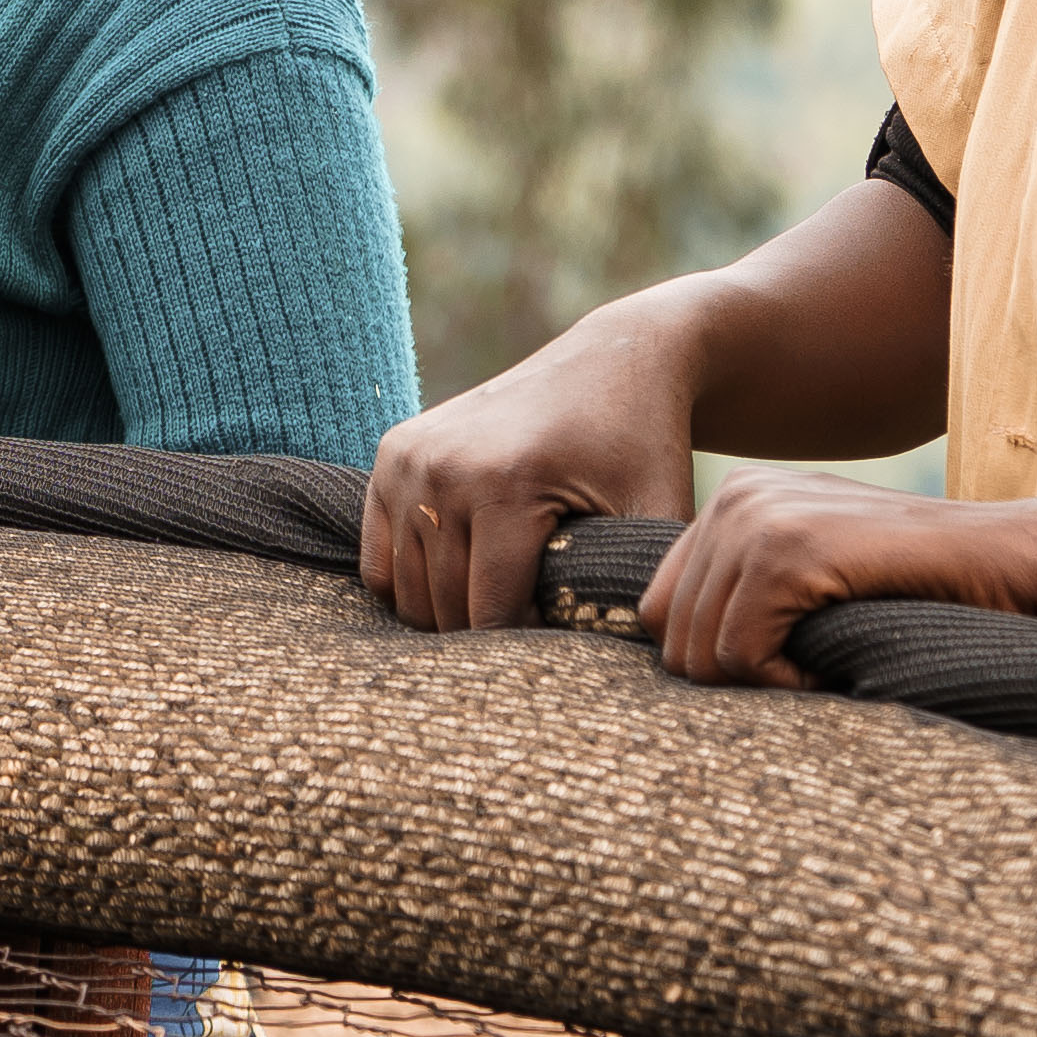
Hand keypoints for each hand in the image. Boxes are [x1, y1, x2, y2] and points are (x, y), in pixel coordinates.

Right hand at [358, 302, 703, 633]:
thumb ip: (643, 592)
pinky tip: (464, 575)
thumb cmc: (641, 448)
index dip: (532, 644)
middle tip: (539, 616)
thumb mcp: (657, 517)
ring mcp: (409, 458)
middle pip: (444, 609)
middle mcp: (443, 467)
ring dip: (451, 613)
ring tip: (507, 595)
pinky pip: (379, 559)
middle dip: (490, 637)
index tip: (569, 627)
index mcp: (505, 484)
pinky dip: (413, 583)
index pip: (491, 615)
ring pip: (406, 592)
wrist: (610, 362)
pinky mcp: (392, 453)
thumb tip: (641, 673)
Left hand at [639, 473, 1036, 682]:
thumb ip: (753, 594)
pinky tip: (831, 670)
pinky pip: (740, 655)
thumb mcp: (819, 578)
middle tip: (804, 677)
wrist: (1007, 561)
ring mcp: (757, 518)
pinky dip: (784, 684)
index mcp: (736, 500)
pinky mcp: (787, 551)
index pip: (661, 606)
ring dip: (760, 685)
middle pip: (669, 632)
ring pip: (698, 651)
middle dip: (729, 679)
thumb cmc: (919, 588)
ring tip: (822, 671)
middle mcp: (735, 497)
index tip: (779, 668)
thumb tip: (680, 658)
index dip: (712, 658)